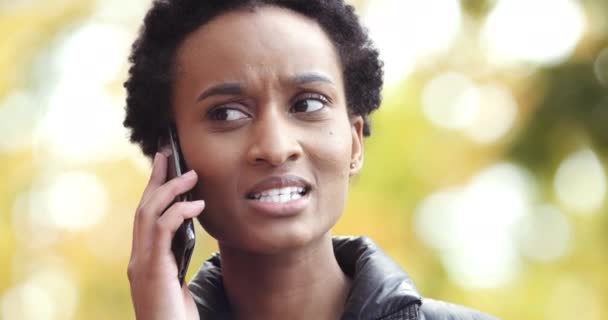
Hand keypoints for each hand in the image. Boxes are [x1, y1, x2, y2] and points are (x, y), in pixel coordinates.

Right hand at [127, 152, 202, 319]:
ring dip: (169, 190)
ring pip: (148, 214)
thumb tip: (189, 230)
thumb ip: (177, 257)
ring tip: (191, 176)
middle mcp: (137, 259)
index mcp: (144, 260)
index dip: (153, 189)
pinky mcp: (152, 270)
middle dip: (156, 179)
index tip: (164, 165)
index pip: (146, 217)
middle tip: (169, 154)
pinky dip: (178, 213)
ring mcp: (141, 265)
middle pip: (143, 208)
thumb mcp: (176, 282)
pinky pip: (162, 231)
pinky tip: (196, 205)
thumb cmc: (176, 316)